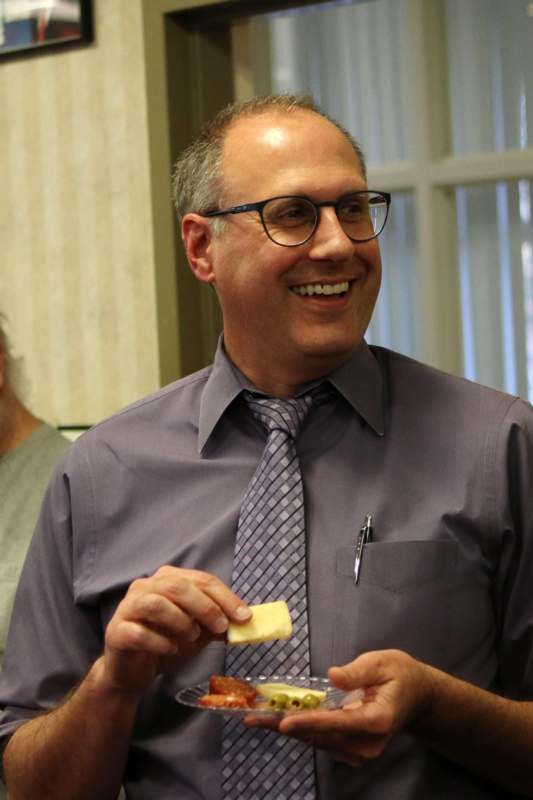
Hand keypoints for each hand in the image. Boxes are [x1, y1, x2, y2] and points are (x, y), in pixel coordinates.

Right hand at [101, 566, 250, 694]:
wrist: (133, 671)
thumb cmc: (166, 643)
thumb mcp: (198, 632)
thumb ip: (217, 624)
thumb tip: (243, 621)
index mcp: (167, 579)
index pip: (200, 579)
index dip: (225, 597)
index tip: (244, 616)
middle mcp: (145, 587)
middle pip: (177, 586)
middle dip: (205, 606)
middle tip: (221, 627)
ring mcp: (127, 607)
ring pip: (156, 603)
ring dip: (181, 621)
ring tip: (192, 637)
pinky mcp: (116, 631)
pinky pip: (138, 632)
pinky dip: (160, 641)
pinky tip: (171, 649)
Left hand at [247, 649, 433, 767]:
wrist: (418, 697)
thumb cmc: (401, 675)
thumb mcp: (384, 663)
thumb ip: (359, 671)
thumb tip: (333, 676)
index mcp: (377, 719)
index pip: (337, 723)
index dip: (308, 722)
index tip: (283, 722)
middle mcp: (368, 743)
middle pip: (321, 736)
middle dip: (285, 726)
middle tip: (253, 717)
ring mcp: (361, 751)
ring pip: (318, 742)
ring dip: (288, 729)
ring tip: (257, 718)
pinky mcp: (353, 750)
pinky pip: (322, 741)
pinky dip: (301, 730)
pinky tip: (278, 720)